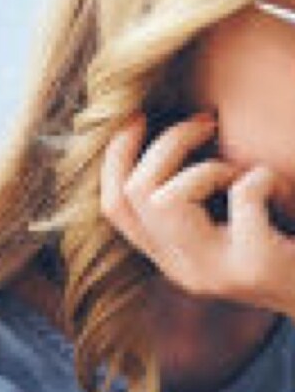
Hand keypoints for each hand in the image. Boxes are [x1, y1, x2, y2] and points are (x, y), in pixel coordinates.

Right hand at [99, 109, 294, 318]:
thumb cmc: (284, 245)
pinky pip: (241, 196)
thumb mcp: (223, 228)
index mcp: (168, 257)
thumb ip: (188, 201)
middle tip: (205, 123)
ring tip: (239, 173)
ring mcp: (213, 273)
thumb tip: (163, 137)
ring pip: (166, 199)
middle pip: (133, 194)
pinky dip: (262, 177)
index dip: (116, 155)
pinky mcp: (253, 268)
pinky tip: (277, 187)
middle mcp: (181, 270)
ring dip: (208, 168)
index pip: (114, 206)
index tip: (138, 118)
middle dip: (167, 143)